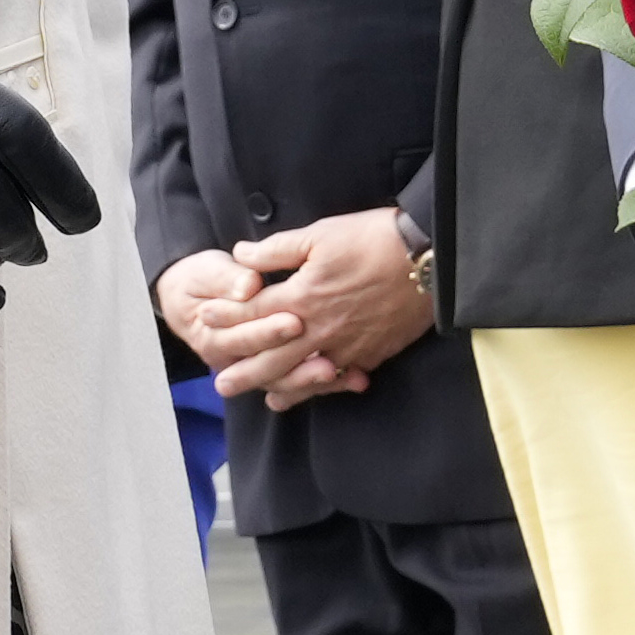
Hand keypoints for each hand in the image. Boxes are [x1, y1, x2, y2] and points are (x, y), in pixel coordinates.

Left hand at [196, 208, 429, 409]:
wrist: (428, 259)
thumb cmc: (372, 239)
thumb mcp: (320, 235)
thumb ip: (277, 250)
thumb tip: (241, 255)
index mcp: (303, 296)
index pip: (254, 312)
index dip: (227, 317)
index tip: (205, 321)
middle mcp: (319, 329)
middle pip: (273, 356)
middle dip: (244, 370)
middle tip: (221, 385)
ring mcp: (345, 346)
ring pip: (305, 376)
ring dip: (281, 388)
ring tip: (264, 399)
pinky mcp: (370, 354)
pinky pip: (338, 378)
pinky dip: (321, 388)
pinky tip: (314, 391)